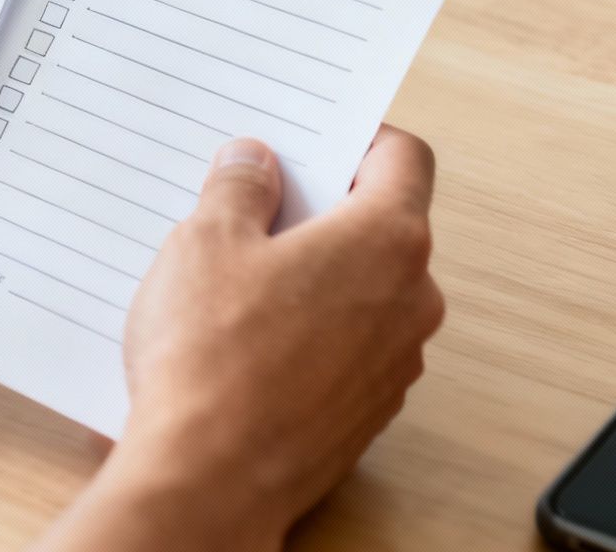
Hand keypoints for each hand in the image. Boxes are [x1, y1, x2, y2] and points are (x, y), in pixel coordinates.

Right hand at [39, 127, 443, 550]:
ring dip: (312, 274)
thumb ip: (238, 188)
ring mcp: (394, 363)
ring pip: (362, 290)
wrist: (210, 478)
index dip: (360, 137)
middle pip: (381, 225)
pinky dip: (307, 331)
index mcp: (386, 240)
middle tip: (250, 207)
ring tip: (232, 280)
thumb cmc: (213, 359)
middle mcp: (410, 300)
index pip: (405, 158)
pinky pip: (346, 346)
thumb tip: (254, 164)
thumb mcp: (205, 241)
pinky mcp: (366, 410)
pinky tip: (241, 340)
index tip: (316, 139)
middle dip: (320, 209)